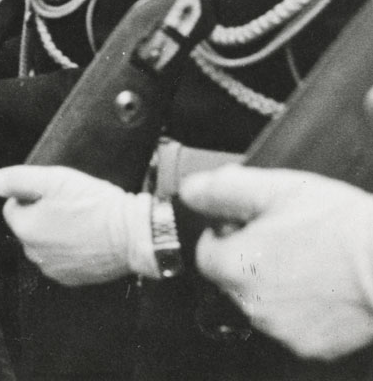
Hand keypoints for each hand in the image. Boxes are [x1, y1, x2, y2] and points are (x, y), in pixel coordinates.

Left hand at [0, 165, 153, 285]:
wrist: (135, 235)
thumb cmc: (94, 204)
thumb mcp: (53, 180)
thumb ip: (16, 179)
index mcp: (24, 229)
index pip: (13, 207)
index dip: (33, 195)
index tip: (56, 193)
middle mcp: (34, 255)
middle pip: (29, 226)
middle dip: (43, 214)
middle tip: (71, 204)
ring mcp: (54, 270)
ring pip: (45, 243)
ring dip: (57, 232)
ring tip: (82, 221)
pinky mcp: (74, 280)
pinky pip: (62, 259)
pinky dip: (71, 249)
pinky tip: (88, 238)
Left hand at [181, 166, 372, 360]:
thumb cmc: (342, 229)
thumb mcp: (276, 189)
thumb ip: (223, 190)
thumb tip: (193, 191)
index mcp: (233, 266)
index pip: (206, 253)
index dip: (226, 234)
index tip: (248, 226)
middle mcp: (251, 304)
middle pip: (233, 279)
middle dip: (251, 259)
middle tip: (285, 240)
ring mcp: (282, 330)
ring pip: (263, 304)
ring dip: (276, 285)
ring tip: (310, 261)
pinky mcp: (311, 347)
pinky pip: (294, 326)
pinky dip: (303, 310)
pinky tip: (324, 287)